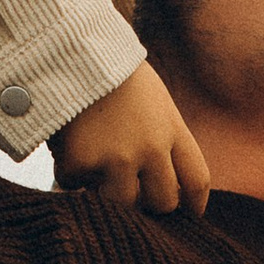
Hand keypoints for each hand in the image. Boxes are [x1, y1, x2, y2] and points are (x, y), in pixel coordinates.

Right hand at [53, 66, 211, 213]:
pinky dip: (69, 174)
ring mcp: (116, 158)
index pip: (197, 180)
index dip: (194, 204)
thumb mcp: (153, 100)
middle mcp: (151, 148)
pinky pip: (75, 186)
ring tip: (95, 169)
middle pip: (163, 202)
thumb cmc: (110, 72)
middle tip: (133, 194)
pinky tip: (66, 146)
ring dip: (109, 192)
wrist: (69, 50)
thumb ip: (162, 138)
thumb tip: (161, 185)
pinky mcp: (81, 164)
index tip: (188, 214)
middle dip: (150, 203)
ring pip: (122, 204)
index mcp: (171, 128)